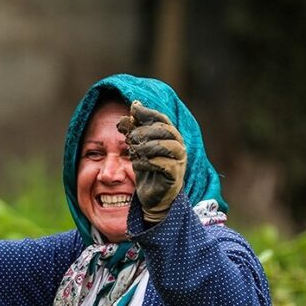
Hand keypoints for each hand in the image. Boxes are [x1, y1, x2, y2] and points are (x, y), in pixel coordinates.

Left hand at [117, 101, 186, 223]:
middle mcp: (178, 146)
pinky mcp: (175, 176)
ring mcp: (179, 161)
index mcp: (170, 136)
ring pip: (167, 145)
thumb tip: (126, 116)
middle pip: (164, 129)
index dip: (148, 112)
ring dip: (146, 146)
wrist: (152, 197)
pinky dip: (147, 162)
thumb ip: (133, 132)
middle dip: (144, 131)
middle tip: (130, 138)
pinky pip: (164, 164)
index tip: (133, 108)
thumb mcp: (137, 149)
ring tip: (133, 151)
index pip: (161, 118)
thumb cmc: (147, 170)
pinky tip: (137, 164)